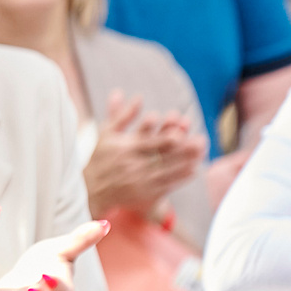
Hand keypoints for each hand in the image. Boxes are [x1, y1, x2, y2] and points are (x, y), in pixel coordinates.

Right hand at [82, 92, 204, 218]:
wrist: (90, 188)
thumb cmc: (99, 156)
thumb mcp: (107, 132)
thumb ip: (123, 115)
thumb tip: (139, 97)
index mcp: (125, 149)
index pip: (149, 143)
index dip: (165, 139)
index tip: (180, 133)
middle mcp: (133, 166)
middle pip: (162, 158)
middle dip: (183, 150)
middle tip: (200, 142)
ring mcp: (139, 181)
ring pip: (168, 172)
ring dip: (186, 163)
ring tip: (201, 155)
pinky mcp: (143, 193)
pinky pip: (166, 185)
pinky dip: (180, 178)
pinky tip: (192, 170)